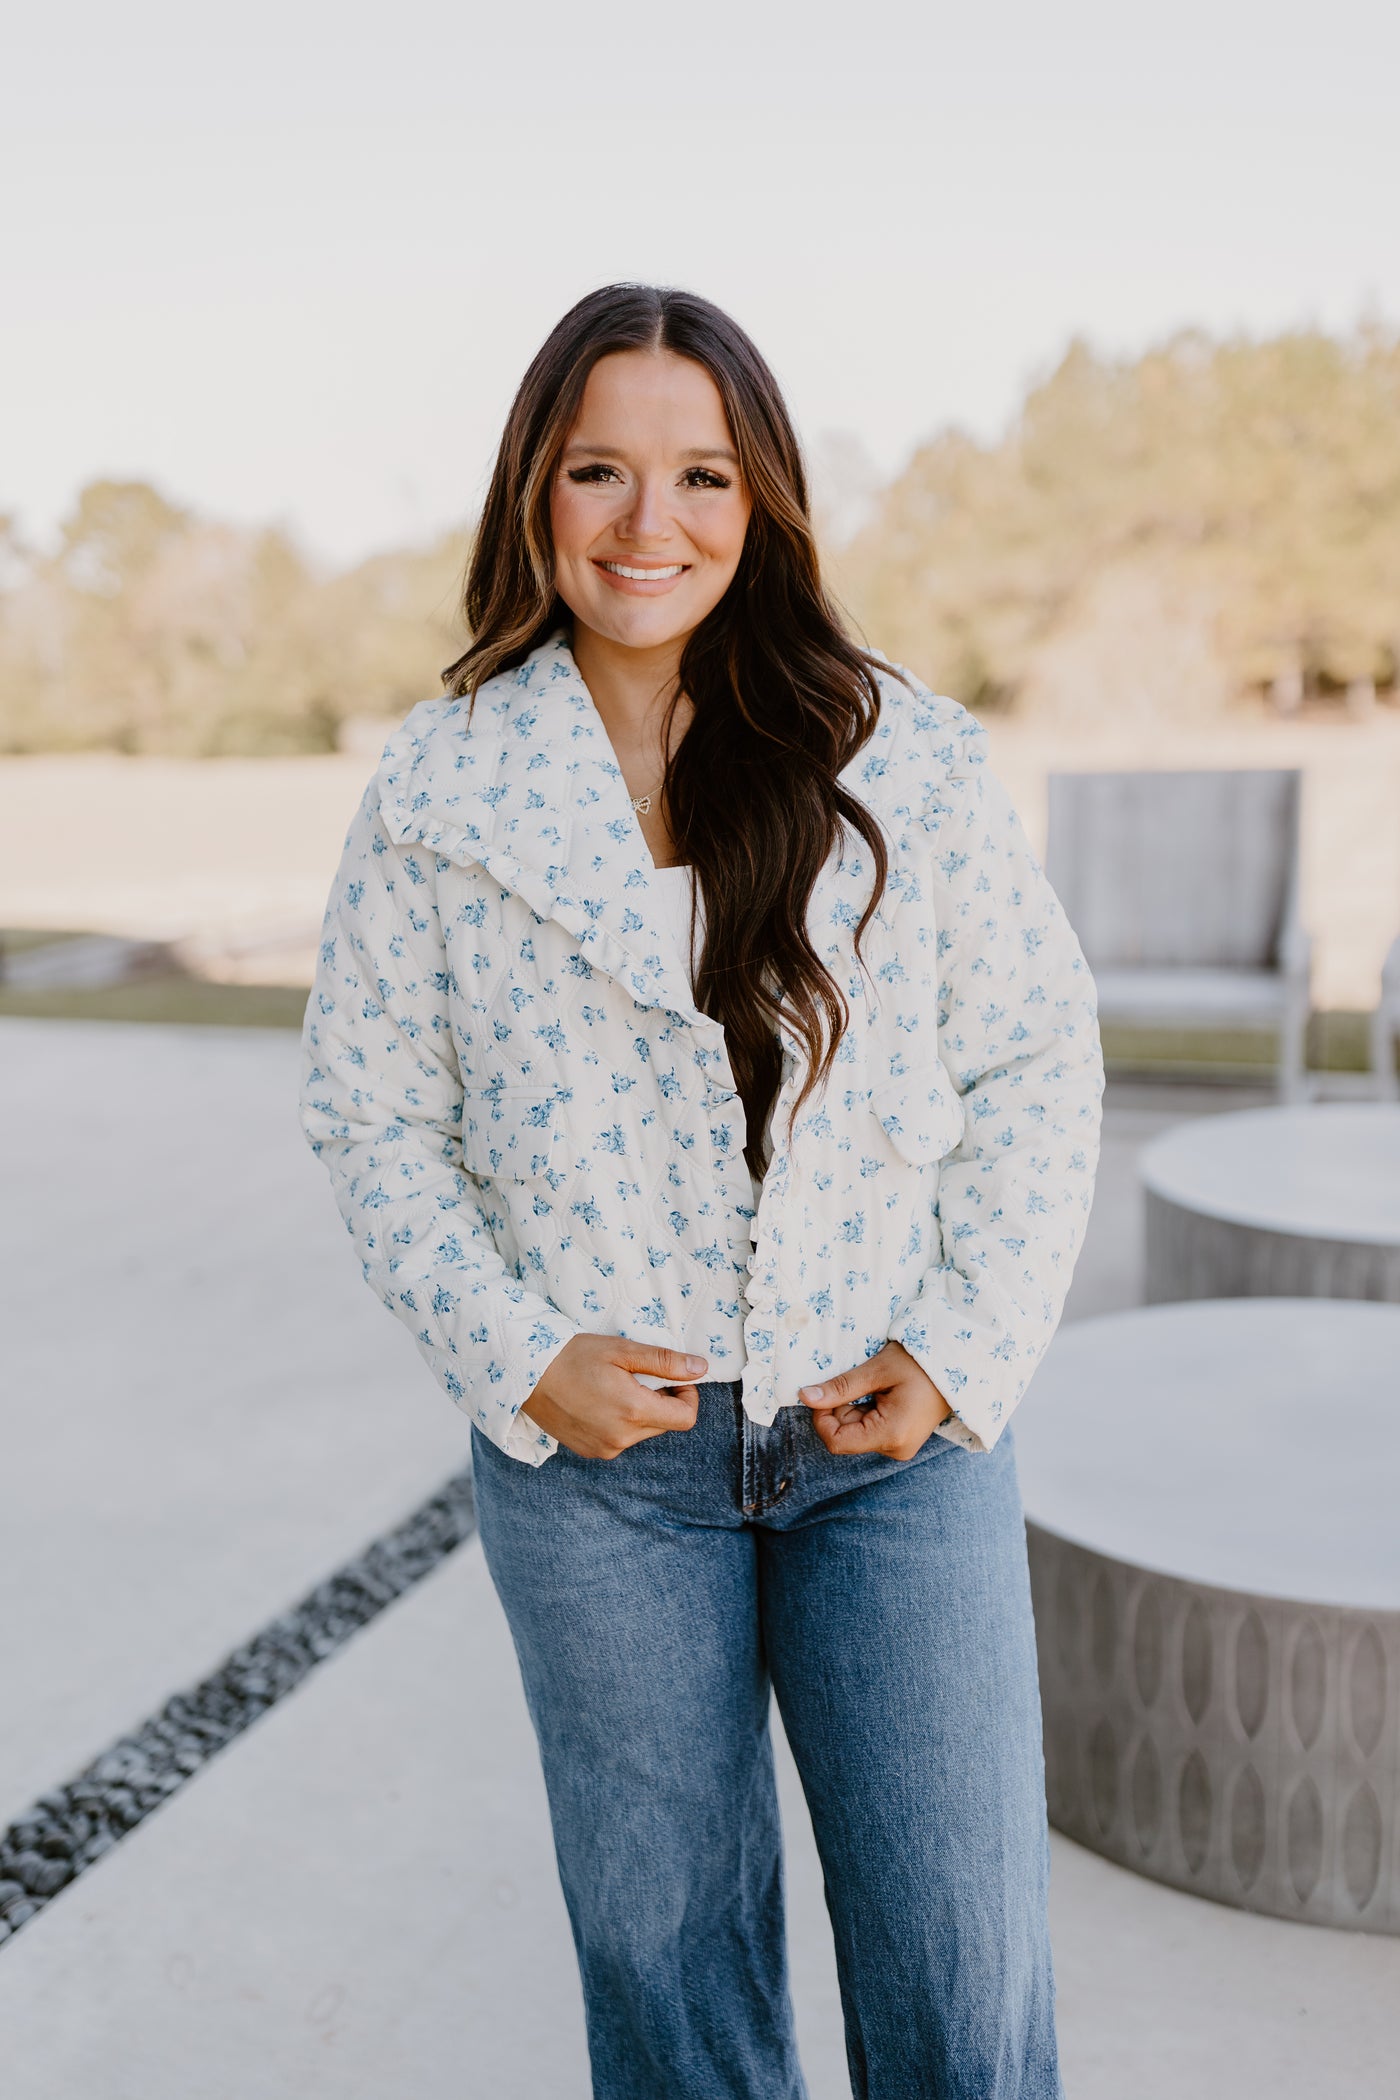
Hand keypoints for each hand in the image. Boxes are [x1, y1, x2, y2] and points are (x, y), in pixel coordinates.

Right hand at [521, 1334, 707, 1459]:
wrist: (526, 1374)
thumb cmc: (574, 1355)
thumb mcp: (622, 1351)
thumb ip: (665, 1362)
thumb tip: (701, 1368)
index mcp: (634, 1412)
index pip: (686, 1418)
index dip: (687, 1396)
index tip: (673, 1378)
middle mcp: (621, 1439)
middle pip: (665, 1425)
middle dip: (661, 1401)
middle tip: (637, 1377)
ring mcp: (604, 1449)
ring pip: (642, 1433)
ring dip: (639, 1412)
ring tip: (613, 1388)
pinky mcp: (590, 1451)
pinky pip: (620, 1440)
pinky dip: (620, 1423)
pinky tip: (598, 1402)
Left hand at [799, 1341, 951, 1461]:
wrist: (958, 1365)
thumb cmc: (920, 1363)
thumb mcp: (877, 1370)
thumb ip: (840, 1387)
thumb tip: (805, 1396)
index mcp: (891, 1435)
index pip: (836, 1442)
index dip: (822, 1417)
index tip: (826, 1392)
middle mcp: (895, 1449)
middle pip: (845, 1437)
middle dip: (841, 1409)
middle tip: (861, 1383)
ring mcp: (899, 1447)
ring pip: (855, 1433)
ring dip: (854, 1409)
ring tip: (878, 1387)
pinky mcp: (901, 1441)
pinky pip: (869, 1430)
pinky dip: (866, 1412)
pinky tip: (884, 1395)